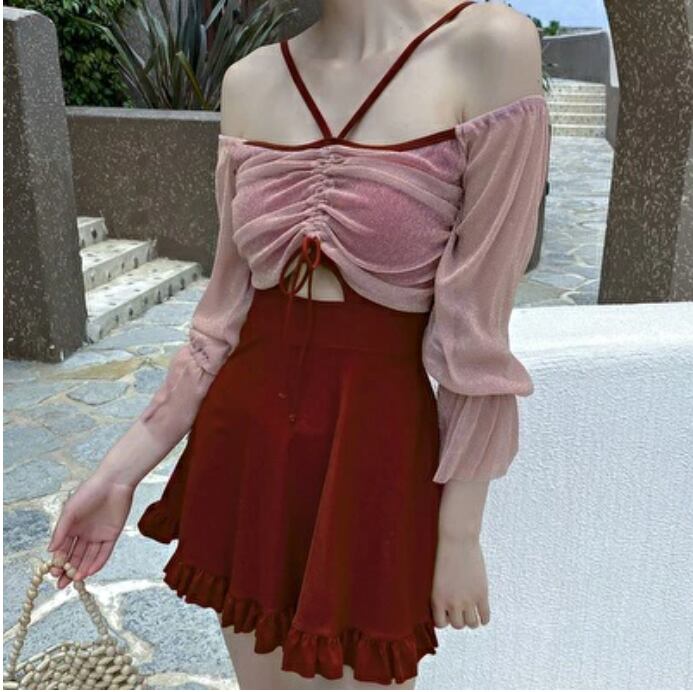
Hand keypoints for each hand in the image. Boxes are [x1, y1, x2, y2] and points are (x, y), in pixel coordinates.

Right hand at [47, 473, 134, 588]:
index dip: (58, 562)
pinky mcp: (112, 535)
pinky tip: (90, 572)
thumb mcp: (70, 511)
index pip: (62, 550)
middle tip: (61, 585)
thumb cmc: (89, 492)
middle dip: (68, 571)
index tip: (54, 573)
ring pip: (89, 557)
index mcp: (71, 528)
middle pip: (75, 557)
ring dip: (82, 569)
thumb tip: (50, 551)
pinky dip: (98, 562)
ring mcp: (98, 535)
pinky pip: (104, 552)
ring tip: (76, 580)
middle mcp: (84, 534)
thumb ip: (60, 531)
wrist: (113, 483)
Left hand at [431, 534, 489, 629]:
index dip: (445, 619)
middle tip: (461, 610)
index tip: (448, 613)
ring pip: (471, 624)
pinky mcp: (481, 594)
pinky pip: (485, 616)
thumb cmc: (444, 554)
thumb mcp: (436, 577)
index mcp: (437, 598)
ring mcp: (468, 599)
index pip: (441, 624)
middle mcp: (452, 602)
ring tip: (471, 612)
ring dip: (471, 619)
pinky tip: (482, 614)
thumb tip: (447, 607)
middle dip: (459, 618)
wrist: (457, 540)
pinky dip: (484, 618)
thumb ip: (441, 594)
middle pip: (458, 625)